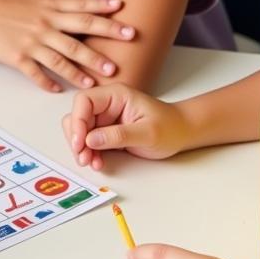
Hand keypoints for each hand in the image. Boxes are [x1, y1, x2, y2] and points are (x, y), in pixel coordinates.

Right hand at [0, 0, 134, 91]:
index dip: (103, 8)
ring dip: (80, 70)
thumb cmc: (7, 5)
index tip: (123, 10)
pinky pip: (36, 73)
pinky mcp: (19, 58)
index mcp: (50, 8)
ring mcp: (32, 42)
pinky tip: (57, 90)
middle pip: (79, 34)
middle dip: (104, 41)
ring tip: (97, 80)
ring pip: (61, 58)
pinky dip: (47, 82)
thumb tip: (85, 3)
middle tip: (125, 48)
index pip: (82, 7)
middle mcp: (45, 25)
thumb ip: (60, 2)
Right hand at [63, 84, 189, 169]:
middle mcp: (106, 104)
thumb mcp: (148, 133)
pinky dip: (89, 152)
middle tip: (83, 158)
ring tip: (91, 162)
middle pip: (77, 116)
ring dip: (81, 147)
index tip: (80, 143)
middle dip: (77, 138)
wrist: (182, 133)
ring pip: (80, 130)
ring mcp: (105, 118)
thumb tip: (90, 140)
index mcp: (115, 95)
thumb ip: (119, 135)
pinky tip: (97, 162)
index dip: (77, 121)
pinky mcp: (106, 131)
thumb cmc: (170, 128)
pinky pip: (89, 141)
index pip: (84, 101)